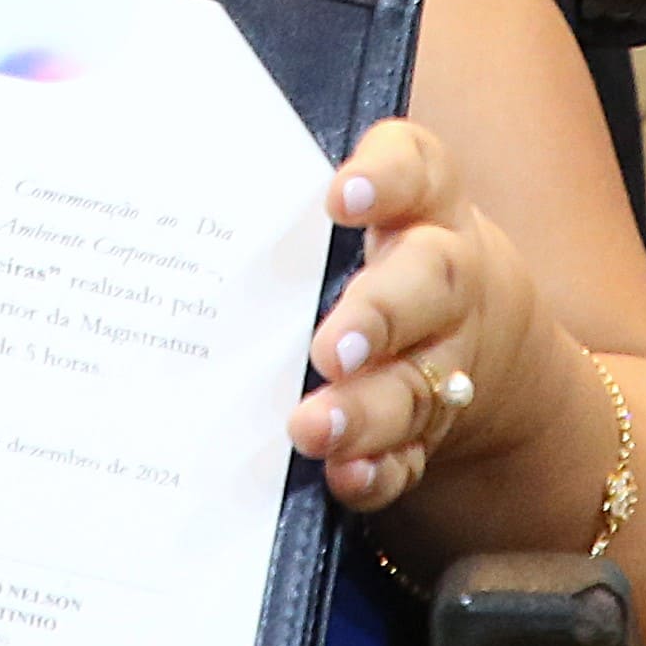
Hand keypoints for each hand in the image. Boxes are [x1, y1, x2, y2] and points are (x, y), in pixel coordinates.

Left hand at [288, 116, 552, 511]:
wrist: (462, 312)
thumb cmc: (372, 239)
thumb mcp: (356, 197)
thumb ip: (290, 183)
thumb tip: (183, 179)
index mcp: (422, 202)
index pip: (415, 170)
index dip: (385, 179)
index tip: (340, 197)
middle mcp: (444, 276)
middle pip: (429, 284)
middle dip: (380, 316)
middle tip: (331, 349)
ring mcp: (444, 354)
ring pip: (417, 384)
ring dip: (366, 410)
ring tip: (313, 426)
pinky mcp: (429, 423)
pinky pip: (412, 453)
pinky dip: (378, 469)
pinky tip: (344, 474)